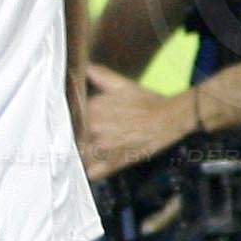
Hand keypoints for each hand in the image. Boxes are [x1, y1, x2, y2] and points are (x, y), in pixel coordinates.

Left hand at [81, 64, 194, 181]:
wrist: (169, 118)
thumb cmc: (147, 101)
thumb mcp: (123, 85)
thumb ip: (101, 76)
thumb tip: (85, 68)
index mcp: (93, 108)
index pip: (71, 119)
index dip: (75, 123)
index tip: (77, 125)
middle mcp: (95, 128)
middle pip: (75, 138)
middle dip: (80, 138)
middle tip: (86, 139)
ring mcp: (104, 147)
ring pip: (82, 155)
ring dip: (84, 155)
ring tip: (91, 153)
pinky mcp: (115, 162)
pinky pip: (95, 172)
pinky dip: (93, 172)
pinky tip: (93, 168)